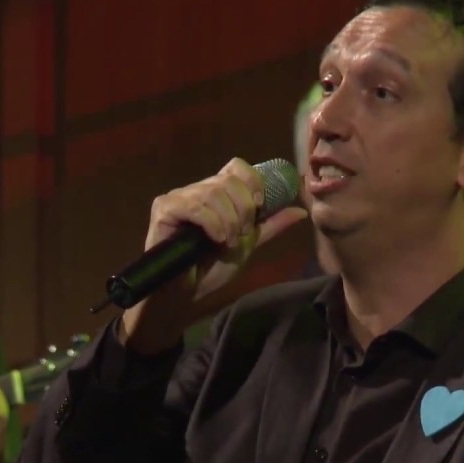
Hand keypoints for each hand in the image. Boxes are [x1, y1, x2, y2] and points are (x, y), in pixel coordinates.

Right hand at [122, 157, 307, 351]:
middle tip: (239, 235)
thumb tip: (300, 211)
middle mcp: (196, 190)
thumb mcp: (247, 245)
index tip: (259, 207)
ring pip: (213, 193)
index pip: (236, 167)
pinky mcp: (163, 209)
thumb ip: (270, 226)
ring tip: (225, 242)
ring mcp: (178, 198)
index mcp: (215, 194)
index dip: (252, 183)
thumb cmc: (210, 270)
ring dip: (227, 221)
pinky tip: (214, 239)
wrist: (184, 295)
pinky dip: (211, 223)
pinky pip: (194, 206)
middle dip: (243, 210)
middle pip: (228, 181)